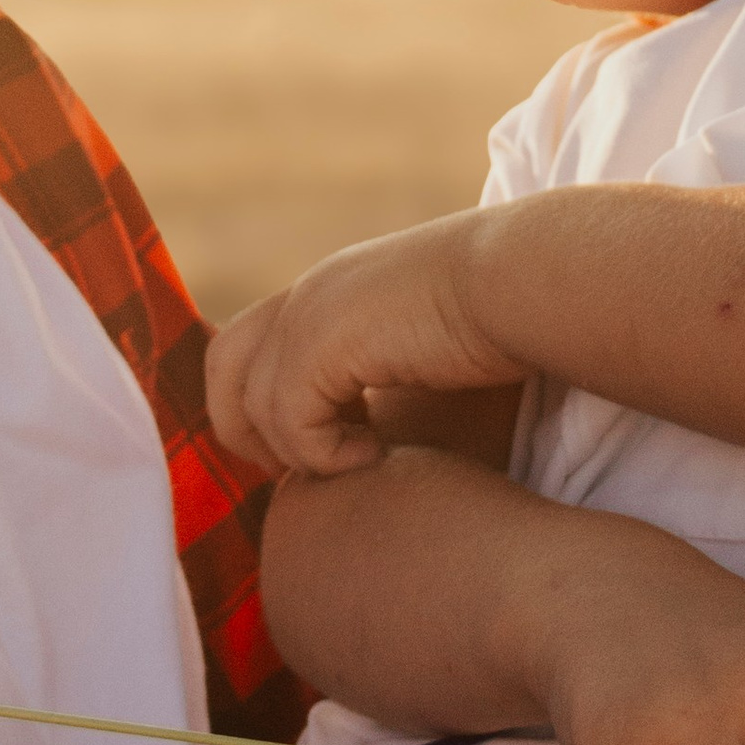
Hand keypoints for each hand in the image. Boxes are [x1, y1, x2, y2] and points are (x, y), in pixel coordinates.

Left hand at [209, 216, 508, 476]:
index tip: (330, 444)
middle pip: (223, 371)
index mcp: (326, 292)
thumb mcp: (419, 342)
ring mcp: (308, 314)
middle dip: (253, 432)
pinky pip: (289, 422)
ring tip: (361, 459)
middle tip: (315, 465)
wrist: (521, 279)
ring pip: (250, 406)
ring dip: (298, 451)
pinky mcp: (322, 343)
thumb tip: (365, 429)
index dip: (268, 409)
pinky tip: (378, 454)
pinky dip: (324, 453)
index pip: (249, 350)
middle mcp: (306, 296)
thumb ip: (377, 371)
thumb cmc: (497, 318)